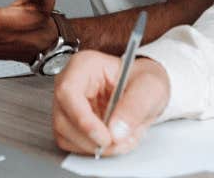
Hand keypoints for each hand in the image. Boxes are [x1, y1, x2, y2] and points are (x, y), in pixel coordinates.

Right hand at [52, 52, 168, 156]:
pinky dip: (92, 149)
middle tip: (118, 142)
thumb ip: (135, 107)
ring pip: (64, 134)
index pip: (68, 92)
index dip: (83, 119)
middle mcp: (70, 83)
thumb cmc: (143, 81)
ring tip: (120, 141)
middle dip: (92, 139)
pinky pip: (71, 143)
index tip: (105, 137)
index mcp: (84, 65)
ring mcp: (67, 104)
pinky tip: (111, 141)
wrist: (145, 91)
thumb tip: (116, 131)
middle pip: (63, 118)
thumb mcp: (150, 88)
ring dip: (94, 146)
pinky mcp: (70, 122)